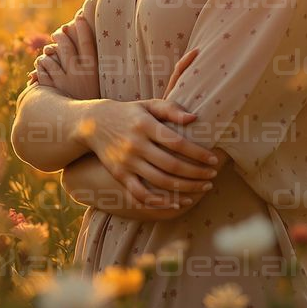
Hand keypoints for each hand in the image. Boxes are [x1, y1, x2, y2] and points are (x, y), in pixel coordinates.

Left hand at [32, 13, 98, 99]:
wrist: (85, 128)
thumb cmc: (92, 103)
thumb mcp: (98, 85)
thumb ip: (91, 67)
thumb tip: (89, 50)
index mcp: (93, 71)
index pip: (87, 42)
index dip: (82, 27)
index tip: (79, 18)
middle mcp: (78, 74)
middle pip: (65, 45)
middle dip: (60, 35)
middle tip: (59, 32)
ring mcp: (63, 82)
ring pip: (50, 57)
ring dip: (47, 53)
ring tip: (49, 52)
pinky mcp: (50, 90)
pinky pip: (41, 70)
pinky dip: (40, 66)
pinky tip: (42, 66)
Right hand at [83, 50, 221, 204]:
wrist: (93, 124)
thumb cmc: (129, 113)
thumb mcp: (148, 104)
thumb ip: (171, 109)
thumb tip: (194, 118)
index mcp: (145, 125)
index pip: (177, 142)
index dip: (197, 153)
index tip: (214, 160)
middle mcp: (135, 144)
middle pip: (171, 165)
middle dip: (195, 174)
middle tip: (212, 177)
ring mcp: (126, 162)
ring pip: (159, 182)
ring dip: (184, 189)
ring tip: (201, 189)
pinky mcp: (119, 175)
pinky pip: (139, 194)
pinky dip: (158, 202)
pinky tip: (176, 203)